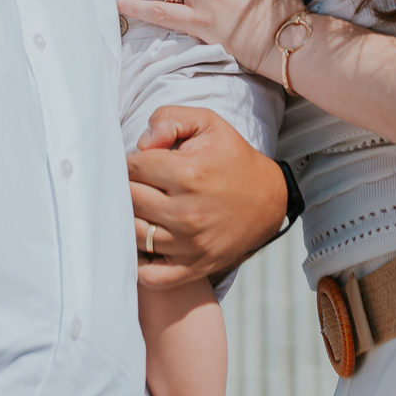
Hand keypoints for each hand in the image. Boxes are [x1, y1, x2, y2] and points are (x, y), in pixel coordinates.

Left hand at [128, 106, 288, 287]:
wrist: (268, 200)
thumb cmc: (232, 159)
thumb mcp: (208, 124)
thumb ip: (169, 119)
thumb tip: (141, 143)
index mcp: (189, 174)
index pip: (132, 168)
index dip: (130, 162)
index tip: (139, 163)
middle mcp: (188, 212)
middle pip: (129, 200)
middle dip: (127, 188)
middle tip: (138, 184)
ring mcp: (190, 244)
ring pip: (134, 234)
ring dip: (131, 220)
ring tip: (142, 208)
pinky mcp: (194, 267)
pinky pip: (150, 276)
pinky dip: (139, 263)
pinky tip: (144, 244)